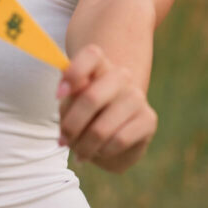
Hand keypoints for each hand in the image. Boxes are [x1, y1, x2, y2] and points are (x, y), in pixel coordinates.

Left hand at [56, 44, 157, 172]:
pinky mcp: (148, 119)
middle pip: (91, 97)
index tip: (58, 95)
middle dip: (71, 125)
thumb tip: (64, 92)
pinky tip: (99, 152)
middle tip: (62, 140)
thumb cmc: (86, 115)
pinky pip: (119, 140)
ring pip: (102, 127)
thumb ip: (69, 96)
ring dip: (84, 146)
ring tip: (79, 152)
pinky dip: (103, 151)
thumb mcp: (71, 104)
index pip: (91, 55)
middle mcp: (121, 76)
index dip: (74, 73)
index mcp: (99, 65)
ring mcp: (136, 96)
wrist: (113, 137)